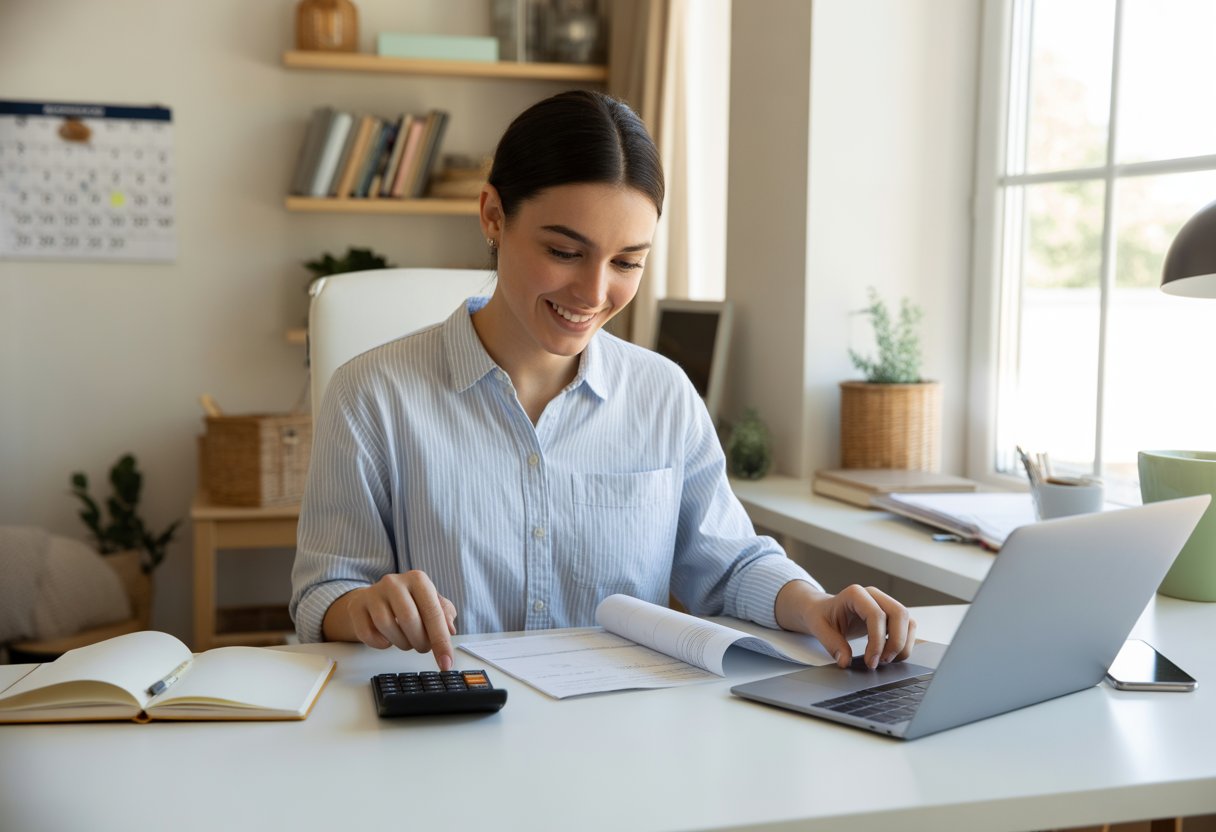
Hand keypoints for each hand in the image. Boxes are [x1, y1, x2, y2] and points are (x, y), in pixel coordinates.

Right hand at [329, 570, 458, 669]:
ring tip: (406, 642)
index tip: (446, 663)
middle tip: (423, 647)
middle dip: (420, 642)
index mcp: (417, 579)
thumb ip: (444, 614)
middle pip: (409, 620)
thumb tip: (450, 630)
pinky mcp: (356, 607)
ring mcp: (373, 593)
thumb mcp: (430, 602)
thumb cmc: (408, 603)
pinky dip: (380, 644)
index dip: (441, 641)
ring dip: (401, 643)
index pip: (433, 612)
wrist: (374, 598)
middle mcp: (394, 582)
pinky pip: (368, 634)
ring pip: (387, 626)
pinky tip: (387, 639)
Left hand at [775, 580, 915, 669]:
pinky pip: (908, 627)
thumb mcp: (818, 627)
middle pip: (899, 614)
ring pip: (908, 621)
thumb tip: (845, 661)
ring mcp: (885, 603)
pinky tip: (890, 656)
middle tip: (882, 663)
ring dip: (902, 645)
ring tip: (886, 661)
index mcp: (855, 594)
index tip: (871, 662)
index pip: (876, 615)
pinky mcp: (891, 615)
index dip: (877, 641)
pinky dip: (904, 644)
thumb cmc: (822, 615)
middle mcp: (874, 595)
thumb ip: (831, 643)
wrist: (823, 610)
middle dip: (896, 643)